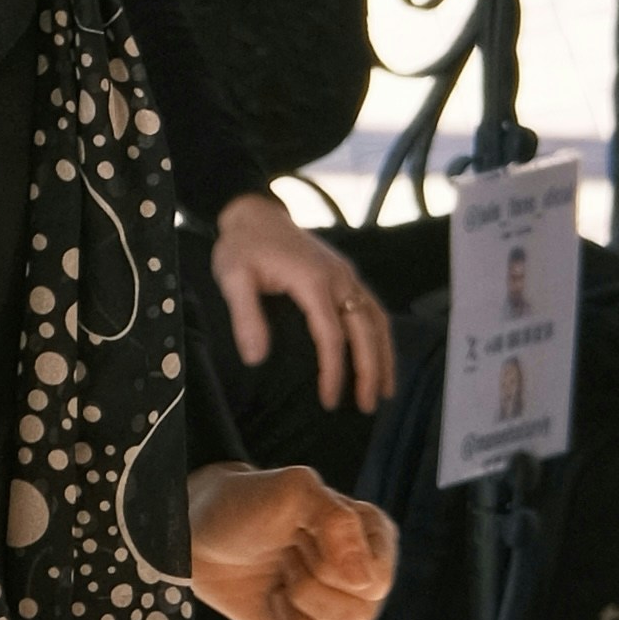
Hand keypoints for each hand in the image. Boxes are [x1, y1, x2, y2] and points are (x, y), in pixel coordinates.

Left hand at [188, 462, 396, 619]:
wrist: (202, 537)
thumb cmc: (247, 505)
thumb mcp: (291, 491)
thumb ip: (336, 522)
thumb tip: (365, 583)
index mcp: (375, 536)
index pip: (374, 584)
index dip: (327, 569)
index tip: (297, 537)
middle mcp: (368, 579)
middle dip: (305, 592)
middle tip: (284, 560)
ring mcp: (345, 614)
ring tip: (279, 592)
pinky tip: (275, 616)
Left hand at [209, 195, 397, 405]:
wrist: (256, 214)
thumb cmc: (243, 246)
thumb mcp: (233, 277)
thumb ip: (246, 316)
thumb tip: (255, 358)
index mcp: (314, 281)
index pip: (332, 335)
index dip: (334, 371)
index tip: (329, 400)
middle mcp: (339, 278)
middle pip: (366, 330)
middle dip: (371, 370)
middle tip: (368, 406)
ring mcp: (347, 275)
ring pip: (377, 319)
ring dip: (385, 355)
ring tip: (384, 390)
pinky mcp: (347, 275)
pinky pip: (373, 308)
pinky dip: (381, 336)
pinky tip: (380, 356)